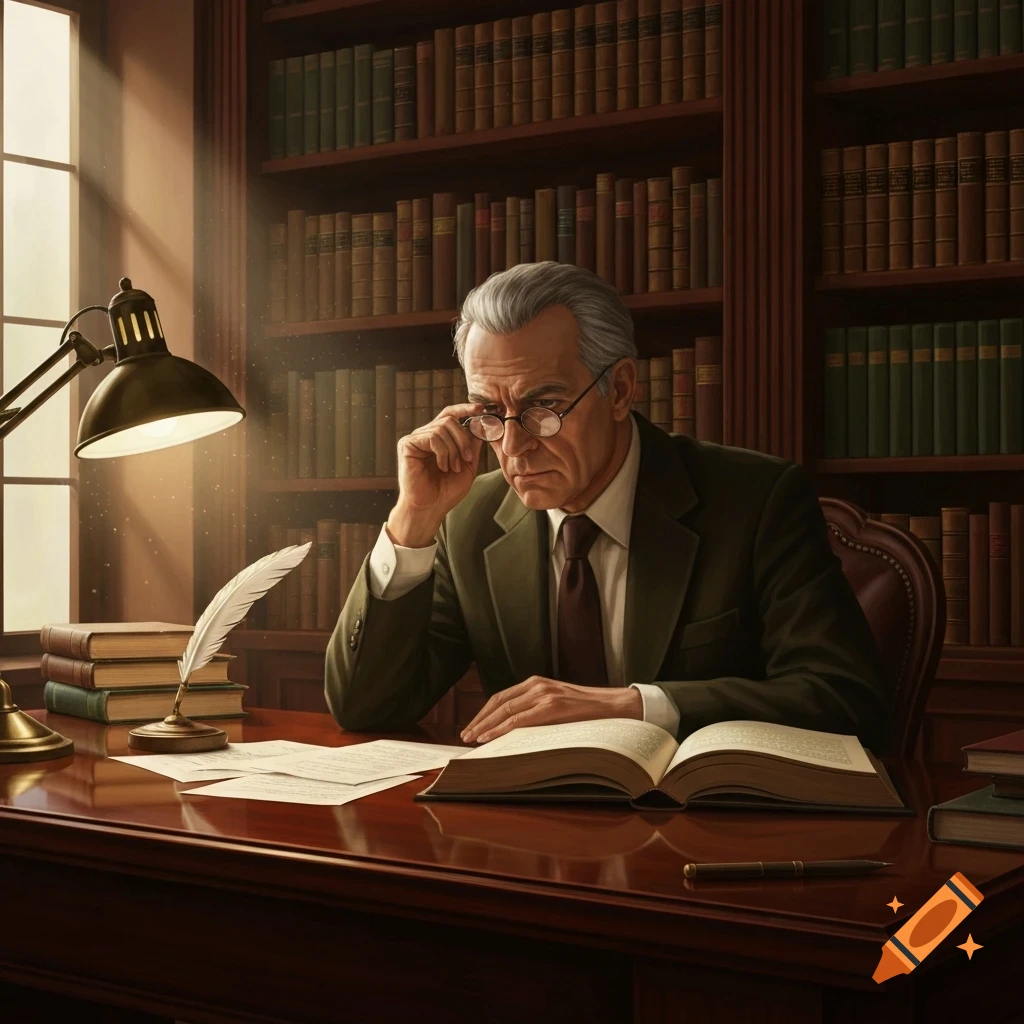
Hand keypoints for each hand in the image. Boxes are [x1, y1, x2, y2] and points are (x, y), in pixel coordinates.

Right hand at [389, 403, 487, 545]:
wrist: (430, 509)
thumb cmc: (446, 492)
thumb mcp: (467, 466)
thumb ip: (473, 446)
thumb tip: (481, 425)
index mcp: (438, 439)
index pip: (451, 415)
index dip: (466, 409)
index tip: (482, 409)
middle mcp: (425, 435)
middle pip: (450, 419)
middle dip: (464, 438)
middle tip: (468, 458)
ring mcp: (415, 439)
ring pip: (443, 427)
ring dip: (454, 449)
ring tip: (453, 468)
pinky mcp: (407, 444)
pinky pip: (432, 436)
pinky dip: (443, 452)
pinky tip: (442, 467)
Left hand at [460, 676, 643, 743]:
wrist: (614, 706)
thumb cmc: (587, 711)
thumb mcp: (557, 706)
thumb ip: (537, 711)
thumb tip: (513, 730)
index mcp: (537, 683)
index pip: (502, 697)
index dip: (484, 713)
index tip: (472, 726)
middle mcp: (537, 685)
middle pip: (498, 702)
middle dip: (480, 720)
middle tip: (466, 735)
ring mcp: (544, 694)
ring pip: (505, 710)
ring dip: (486, 726)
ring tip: (473, 738)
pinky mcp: (552, 706)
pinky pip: (520, 719)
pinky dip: (501, 728)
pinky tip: (490, 737)